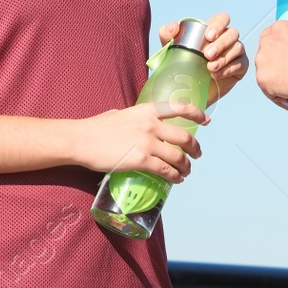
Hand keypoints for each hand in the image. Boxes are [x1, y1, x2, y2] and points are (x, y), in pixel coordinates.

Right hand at [71, 101, 205, 182]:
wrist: (82, 140)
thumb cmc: (96, 128)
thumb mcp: (119, 114)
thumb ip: (134, 118)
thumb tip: (138, 124)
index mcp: (147, 110)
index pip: (179, 107)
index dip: (197, 113)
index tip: (206, 120)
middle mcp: (151, 125)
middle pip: (184, 137)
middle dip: (195, 149)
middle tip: (197, 155)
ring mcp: (147, 143)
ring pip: (178, 157)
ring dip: (186, 167)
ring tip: (186, 172)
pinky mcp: (142, 161)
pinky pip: (166, 170)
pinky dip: (175, 177)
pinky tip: (176, 180)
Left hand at [158, 12, 247, 104]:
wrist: (188, 89)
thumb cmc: (181, 64)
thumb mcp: (170, 48)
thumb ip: (167, 33)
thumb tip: (174, 27)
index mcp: (213, 29)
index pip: (222, 18)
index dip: (218, 24)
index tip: (208, 36)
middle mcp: (227, 38)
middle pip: (232, 33)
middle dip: (221, 43)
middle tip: (207, 54)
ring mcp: (236, 52)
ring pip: (238, 47)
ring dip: (224, 57)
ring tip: (210, 68)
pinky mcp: (241, 67)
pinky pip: (240, 64)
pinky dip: (228, 69)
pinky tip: (216, 75)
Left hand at [254, 20, 287, 111]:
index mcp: (278, 29)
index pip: (274, 42)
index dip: (282, 54)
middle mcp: (266, 43)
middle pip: (269, 60)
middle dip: (280, 70)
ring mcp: (262, 62)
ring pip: (269, 77)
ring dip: (280, 85)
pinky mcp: (263, 80)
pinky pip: (271, 93)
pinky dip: (282, 98)